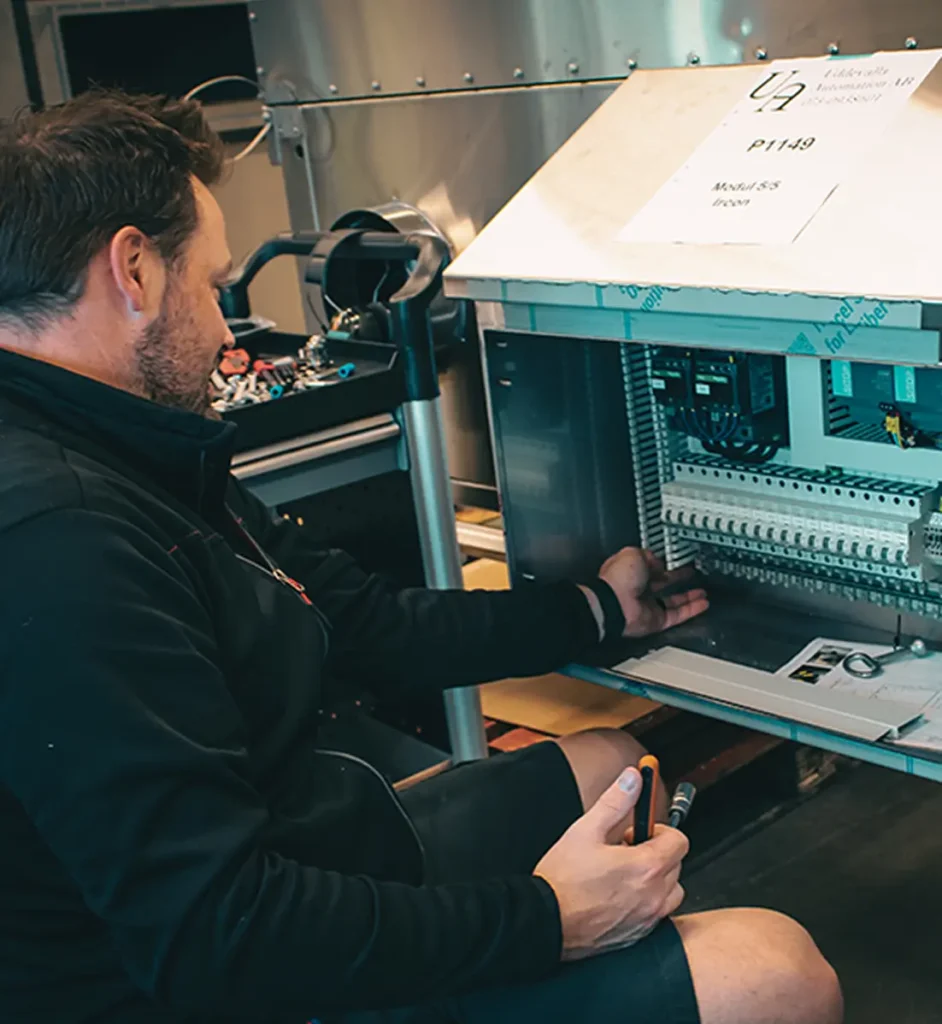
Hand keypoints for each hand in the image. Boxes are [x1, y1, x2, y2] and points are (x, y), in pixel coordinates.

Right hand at [534, 768, 687, 960]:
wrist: (545, 922)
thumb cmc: (563, 880)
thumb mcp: (586, 830)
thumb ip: (615, 801)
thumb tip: (633, 779)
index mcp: (646, 866)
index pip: (679, 841)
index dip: (660, 830)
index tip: (638, 831)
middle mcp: (654, 895)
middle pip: (676, 865)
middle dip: (656, 852)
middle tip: (626, 850)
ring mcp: (647, 918)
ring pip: (671, 892)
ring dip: (657, 879)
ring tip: (625, 874)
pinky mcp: (638, 935)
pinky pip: (657, 914)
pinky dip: (647, 902)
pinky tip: (619, 895)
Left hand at [599, 548, 707, 637]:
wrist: (614, 604)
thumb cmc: (618, 579)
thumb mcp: (635, 554)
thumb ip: (651, 557)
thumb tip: (661, 563)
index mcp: (630, 572)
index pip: (651, 566)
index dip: (664, 563)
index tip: (677, 561)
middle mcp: (638, 589)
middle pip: (663, 584)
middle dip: (678, 579)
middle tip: (691, 574)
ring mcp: (647, 606)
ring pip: (673, 601)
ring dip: (689, 597)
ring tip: (702, 592)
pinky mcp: (656, 620)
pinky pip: (677, 615)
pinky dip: (691, 610)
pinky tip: (702, 604)